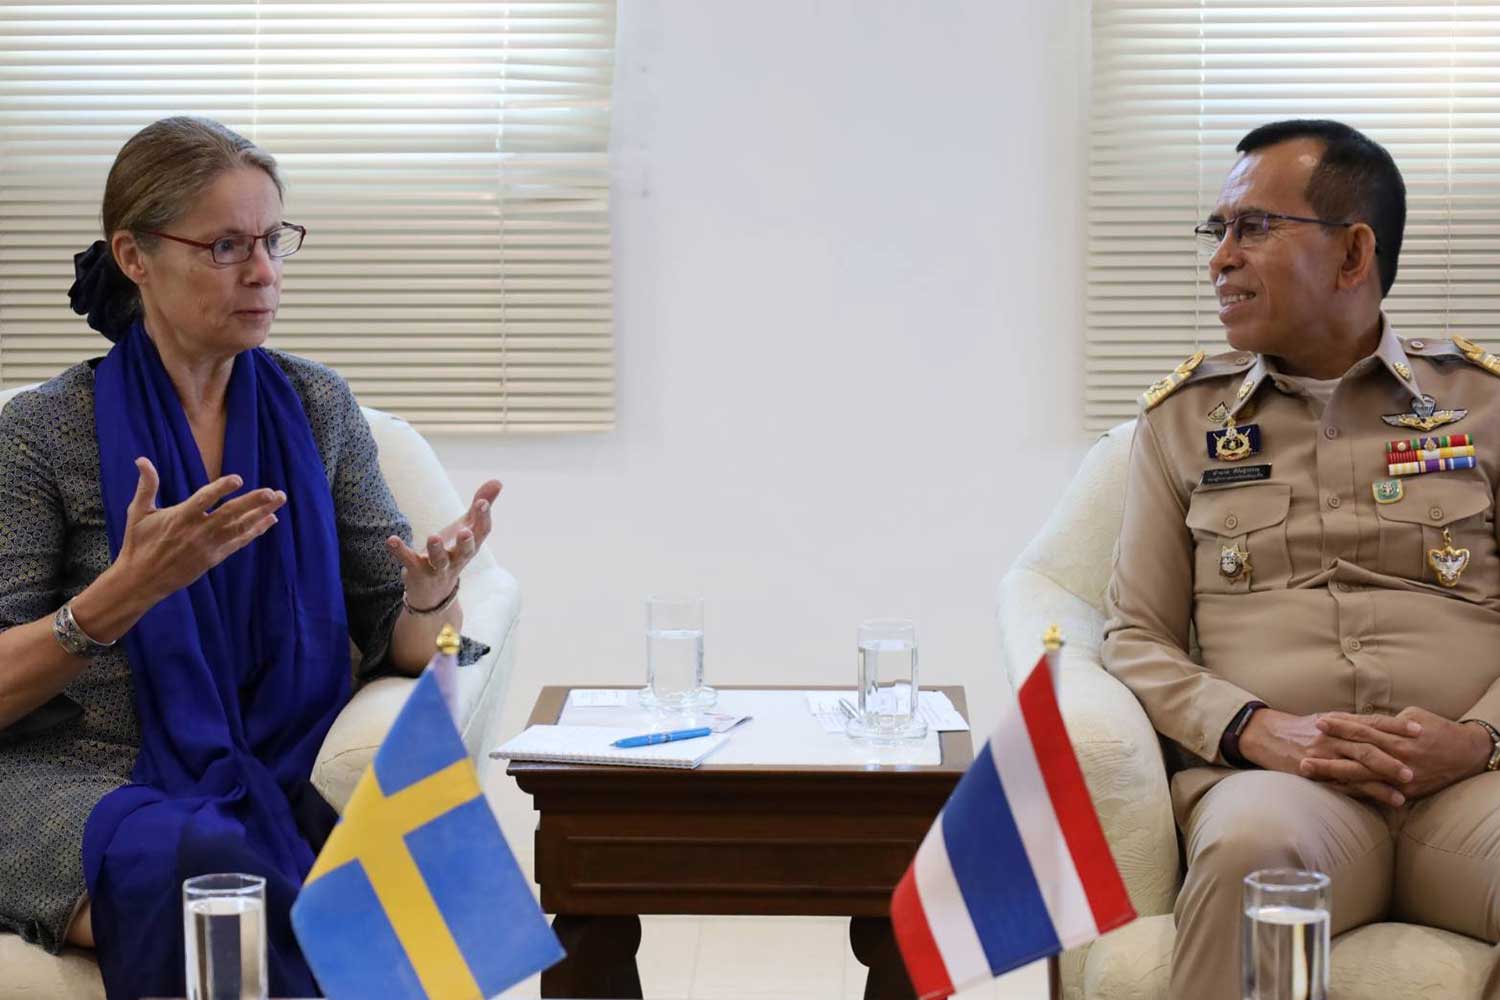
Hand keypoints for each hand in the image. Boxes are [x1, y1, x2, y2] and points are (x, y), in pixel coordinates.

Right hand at [115, 457, 285, 604]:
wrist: (142, 580)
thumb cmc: (139, 543)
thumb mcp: (138, 513)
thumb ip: (146, 486)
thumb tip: (142, 459)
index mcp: (180, 518)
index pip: (204, 500)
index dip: (221, 489)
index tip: (238, 479)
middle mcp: (197, 532)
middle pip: (230, 514)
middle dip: (253, 503)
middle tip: (272, 492)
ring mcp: (208, 546)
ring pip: (239, 528)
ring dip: (261, 514)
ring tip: (279, 499)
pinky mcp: (214, 558)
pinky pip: (239, 542)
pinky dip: (255, 531)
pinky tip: (270, 520)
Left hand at [386, 480, 500, 609]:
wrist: (433, 592)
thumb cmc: (453, 552)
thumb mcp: (467, 529)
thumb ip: (480, 506)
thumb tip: (498, 481)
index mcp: (471, 546)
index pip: (482, 533)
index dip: (483, 518)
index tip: (481, 503)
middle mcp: (457, 558)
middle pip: (465, 552)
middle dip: (466, 542)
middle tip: (465, 531)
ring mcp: (437, 568)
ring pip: (439, 560)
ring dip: (436, 549)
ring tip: (433, 537)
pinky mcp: (417, 572)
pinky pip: (409, 561)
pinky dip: (400, 551)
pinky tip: (391, 540)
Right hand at [1239, 707, 1415, 805]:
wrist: (1264, 735)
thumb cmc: (1299, 729)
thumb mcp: (1325, 720)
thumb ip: (1351, 725)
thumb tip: (1382, 728)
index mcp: (1337, 721)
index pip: (1371, 722)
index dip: (1396, 726)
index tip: (1420, 730)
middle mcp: (1331, 737)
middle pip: (1367, 745)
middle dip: (1393, 756)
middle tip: (1417, 764)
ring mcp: (1322, 756)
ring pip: (1358, 766)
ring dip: (1383, 777)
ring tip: (1407, 787)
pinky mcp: (1314, 774)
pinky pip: (1343, 784)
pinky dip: (1365, 792)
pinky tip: (1384, 799)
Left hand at [1301, 707, 1491, 800]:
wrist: (1467, 754)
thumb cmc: (1437, 730)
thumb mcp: (1412, 716)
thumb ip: (1385, 721)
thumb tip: (1359, 721)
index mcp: (1398, 735)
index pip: (1364, 728)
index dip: (1341, 725)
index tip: (1320, 721)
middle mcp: (1397, 755)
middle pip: (1357, 754)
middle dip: (1330, 753)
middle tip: (1303, 753)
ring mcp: (1399, 776)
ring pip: (1361, 775)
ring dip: (1333, 774)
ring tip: (1309, 772)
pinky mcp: (1405, 791)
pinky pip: (1375, 792)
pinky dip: (1354, 791)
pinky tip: (1333, 789)